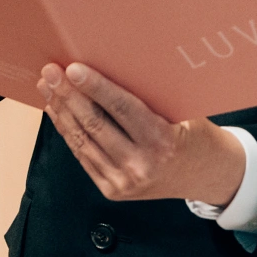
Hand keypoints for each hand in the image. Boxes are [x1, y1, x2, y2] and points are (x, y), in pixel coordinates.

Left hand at [35, 62, 246, 204]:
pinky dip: (68, 132)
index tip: (73, 68)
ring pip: (83, 141)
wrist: (209, 177)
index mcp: (162, 142)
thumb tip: (112, 66)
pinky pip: (84, 156)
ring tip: (47, 87)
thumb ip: (150, 98)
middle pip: (95, 124)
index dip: (94, 87)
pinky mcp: (113, 190)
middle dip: (68, 95)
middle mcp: (140, 166)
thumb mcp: (183, 113)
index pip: (121, 109)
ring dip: (62, 111)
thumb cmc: (196, 136)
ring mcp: (124, 181)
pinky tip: (57, 112)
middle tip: (50, 71)